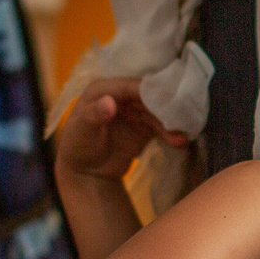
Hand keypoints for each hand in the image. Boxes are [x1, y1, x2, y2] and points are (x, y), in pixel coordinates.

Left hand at [55, 77, 183, 184]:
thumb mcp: (82, 131)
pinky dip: (171, 134)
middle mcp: (122, 96)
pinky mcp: (146, 126)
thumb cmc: (77, 146)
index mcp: (103, 89)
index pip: (128, 85)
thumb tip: (110, 102)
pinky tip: (180, 143)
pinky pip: (162, 127)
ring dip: (171, 124)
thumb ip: (94, 115)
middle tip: (181, 117)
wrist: (88, 172)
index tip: (165, 96)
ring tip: (181, 138)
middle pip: (148, 96)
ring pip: (158, 112)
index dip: (146, 90)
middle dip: (164, 107)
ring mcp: (136, 110)